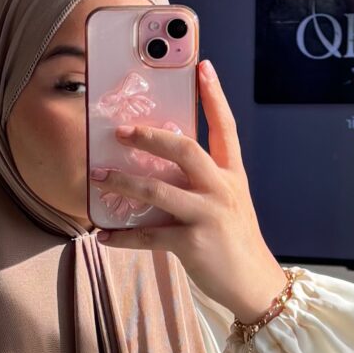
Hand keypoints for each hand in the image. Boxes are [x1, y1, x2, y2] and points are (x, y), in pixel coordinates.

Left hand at [91, 57, 288, 325]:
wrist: (254, 285)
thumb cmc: (235, 241)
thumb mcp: (228, 203)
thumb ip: (202, 182)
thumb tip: (159, 165)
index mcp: (232, 176)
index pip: (225, 128)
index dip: (214, 96)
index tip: (203, 67)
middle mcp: (221, 190)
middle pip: (185, 150)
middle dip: (150, 138)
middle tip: (121, 131)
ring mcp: (208, 216)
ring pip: (158, 191)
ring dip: (123, 183)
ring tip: (99, 177)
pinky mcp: (192, 244)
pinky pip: (148, 236)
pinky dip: (122, 236)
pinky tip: (103, 234)